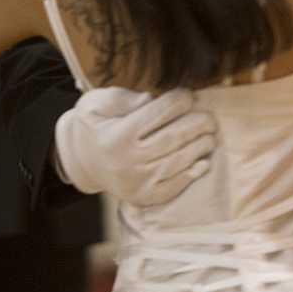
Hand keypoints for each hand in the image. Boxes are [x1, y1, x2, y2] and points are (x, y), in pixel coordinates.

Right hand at [54, 86, 215, 204]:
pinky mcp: (143, 197)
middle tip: (210, 117)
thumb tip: (151, 97)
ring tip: (210, 135)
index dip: (178, 101)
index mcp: (117, 136)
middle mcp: (127, 161)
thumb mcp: (95, 104)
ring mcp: (137, 182)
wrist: (82, 162)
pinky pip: (173, 186)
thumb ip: (121, 98)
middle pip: (172, 139)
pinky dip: (191, 175)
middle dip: (197, 125)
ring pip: (177, 162)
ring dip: (199, 147)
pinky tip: (203, 162)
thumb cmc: (94, 126)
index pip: (156, 114)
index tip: (189, 95)